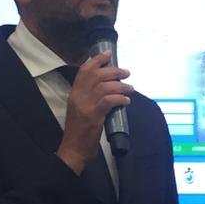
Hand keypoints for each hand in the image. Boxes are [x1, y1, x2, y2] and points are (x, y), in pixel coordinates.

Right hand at [57, 53, 132, 173]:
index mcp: (74, 94)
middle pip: (96, 75)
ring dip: (121, 86)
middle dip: (114, 71)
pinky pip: (109, 100)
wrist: (73, 150)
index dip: (96, 60)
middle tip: (126, 73)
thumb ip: (89, 97)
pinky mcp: (93, 116)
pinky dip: (120, 98)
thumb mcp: (80, 109)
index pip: (84, 71)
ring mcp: (85, 106)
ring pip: (105, 86)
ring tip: (130, 89)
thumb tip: (108, 86)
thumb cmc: (79, 131)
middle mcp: (78, 96)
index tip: (108, 53)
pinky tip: (126, 101)